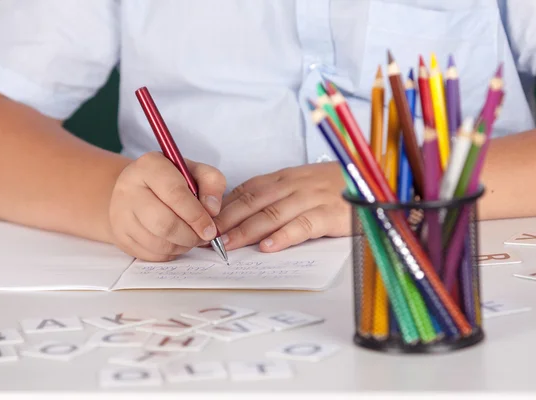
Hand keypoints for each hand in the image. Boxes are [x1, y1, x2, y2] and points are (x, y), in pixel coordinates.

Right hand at [108, 152, 225, 261]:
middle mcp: (128, 188)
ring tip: (191, 237)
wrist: (136, 191)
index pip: (175, 194)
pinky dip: (169, 253)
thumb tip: (212, 209)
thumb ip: (212, 183)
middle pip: (164, 223)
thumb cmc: (170, 180)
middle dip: (190, 235)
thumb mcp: (194, 171)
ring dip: (182, 246)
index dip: (197, 215)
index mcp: (149, 166)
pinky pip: (150, 254)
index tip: (211, 228)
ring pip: (157, 243)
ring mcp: (120, 214)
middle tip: (203, 237)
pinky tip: (176, 242)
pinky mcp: (120, 236)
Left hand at [214, 162, 350, 251]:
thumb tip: (244, 213)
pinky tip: (268, 247)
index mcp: (285, 177)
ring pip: (273, 213)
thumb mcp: (302, 184)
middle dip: (228, 219)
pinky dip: (284, 236)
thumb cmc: (334, 186)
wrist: (374, 181)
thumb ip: (276, 195)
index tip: (205, 221)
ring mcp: (312, 198)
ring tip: (229, 245)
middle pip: (254, 201)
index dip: (225, 207)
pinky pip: (303, 225)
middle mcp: (294, 184)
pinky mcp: (330, 213)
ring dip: (248, 230)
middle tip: (208, 237)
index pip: (247, 190)